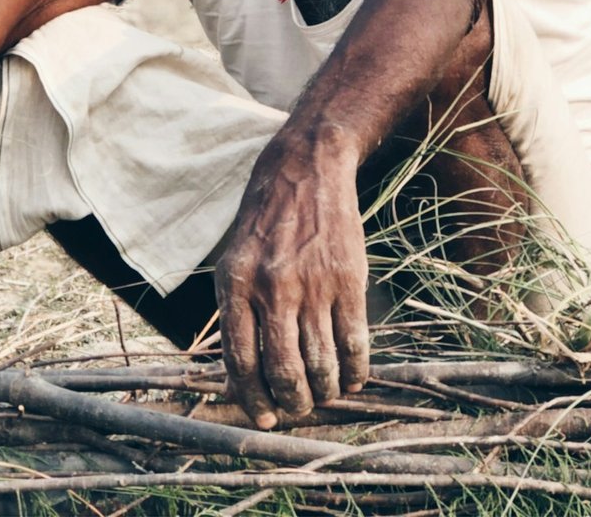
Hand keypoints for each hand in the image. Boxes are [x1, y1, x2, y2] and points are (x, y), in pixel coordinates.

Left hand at [214, 144, 370, 428]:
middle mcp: (273, 289)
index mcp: (237, 287)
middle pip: (284, 371)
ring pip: (321, 363)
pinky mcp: (349, 280)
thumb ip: (235, 317)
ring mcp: (314, 285)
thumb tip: (239, 381)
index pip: (241, 362)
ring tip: (324, 395)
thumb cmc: (265, 225)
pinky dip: (355, 370)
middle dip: (292, 403)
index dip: (253, 399)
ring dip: (325, 391)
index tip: (263, 418)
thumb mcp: (235, 264)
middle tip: (298, 410)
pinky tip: (353, 378)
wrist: (305, 171)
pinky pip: (354, 342)